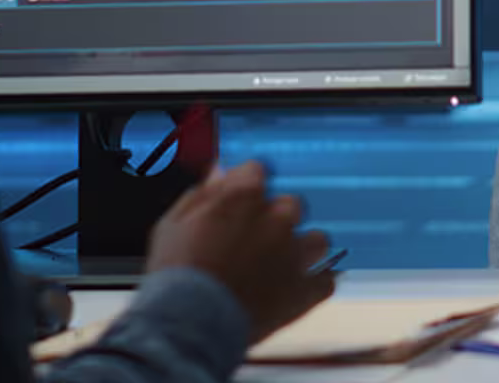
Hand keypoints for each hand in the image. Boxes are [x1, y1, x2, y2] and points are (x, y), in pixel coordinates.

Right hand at [145, 161, 335, 342]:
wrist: (187, 328)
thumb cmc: (175, 277)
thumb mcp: (173, 225)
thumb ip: (201, 194)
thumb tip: (219, 172)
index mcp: (244, 198)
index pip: (258, 171)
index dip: (247, 185)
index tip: (242, 197)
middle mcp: (277, 220)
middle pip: (291, 204)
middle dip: (276, 217)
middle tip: (256, 238)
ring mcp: (295, 255)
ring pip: (317, 239)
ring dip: (303, 248)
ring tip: (282, 264)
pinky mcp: (305, 291)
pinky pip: (326, 280)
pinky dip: (314, 284)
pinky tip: (296, 289)